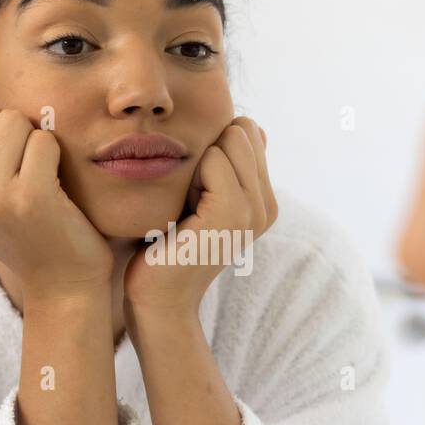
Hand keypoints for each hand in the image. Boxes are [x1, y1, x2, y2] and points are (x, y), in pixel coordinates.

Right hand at [0, 100, 112, 296]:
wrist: (60, 283)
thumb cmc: (24, 237)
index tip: (7, 157)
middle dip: (12, 127)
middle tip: (27, 160)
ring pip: (14, 122)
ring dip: (34, 140)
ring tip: (40, 171)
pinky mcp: (32, 197)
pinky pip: (43, 142)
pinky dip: (55, 155)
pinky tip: (56, 182)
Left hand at [123, 116, 276, 317]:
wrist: (157, 299)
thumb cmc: (167, 246)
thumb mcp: (199, 197)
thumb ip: (227, 165)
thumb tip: (251, 125)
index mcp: (264, 200)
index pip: (247, 131)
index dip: (212, 150)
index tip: (195, 194)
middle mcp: (267, 206)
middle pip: (242, 129)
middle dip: (206, 153)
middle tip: (188, 202)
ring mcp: (254, 211)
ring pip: (230, 139)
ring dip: (196, 167)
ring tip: (185, 210)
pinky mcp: (233, 214)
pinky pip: (214, 159)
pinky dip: (190, 178)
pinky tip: (182, 215)